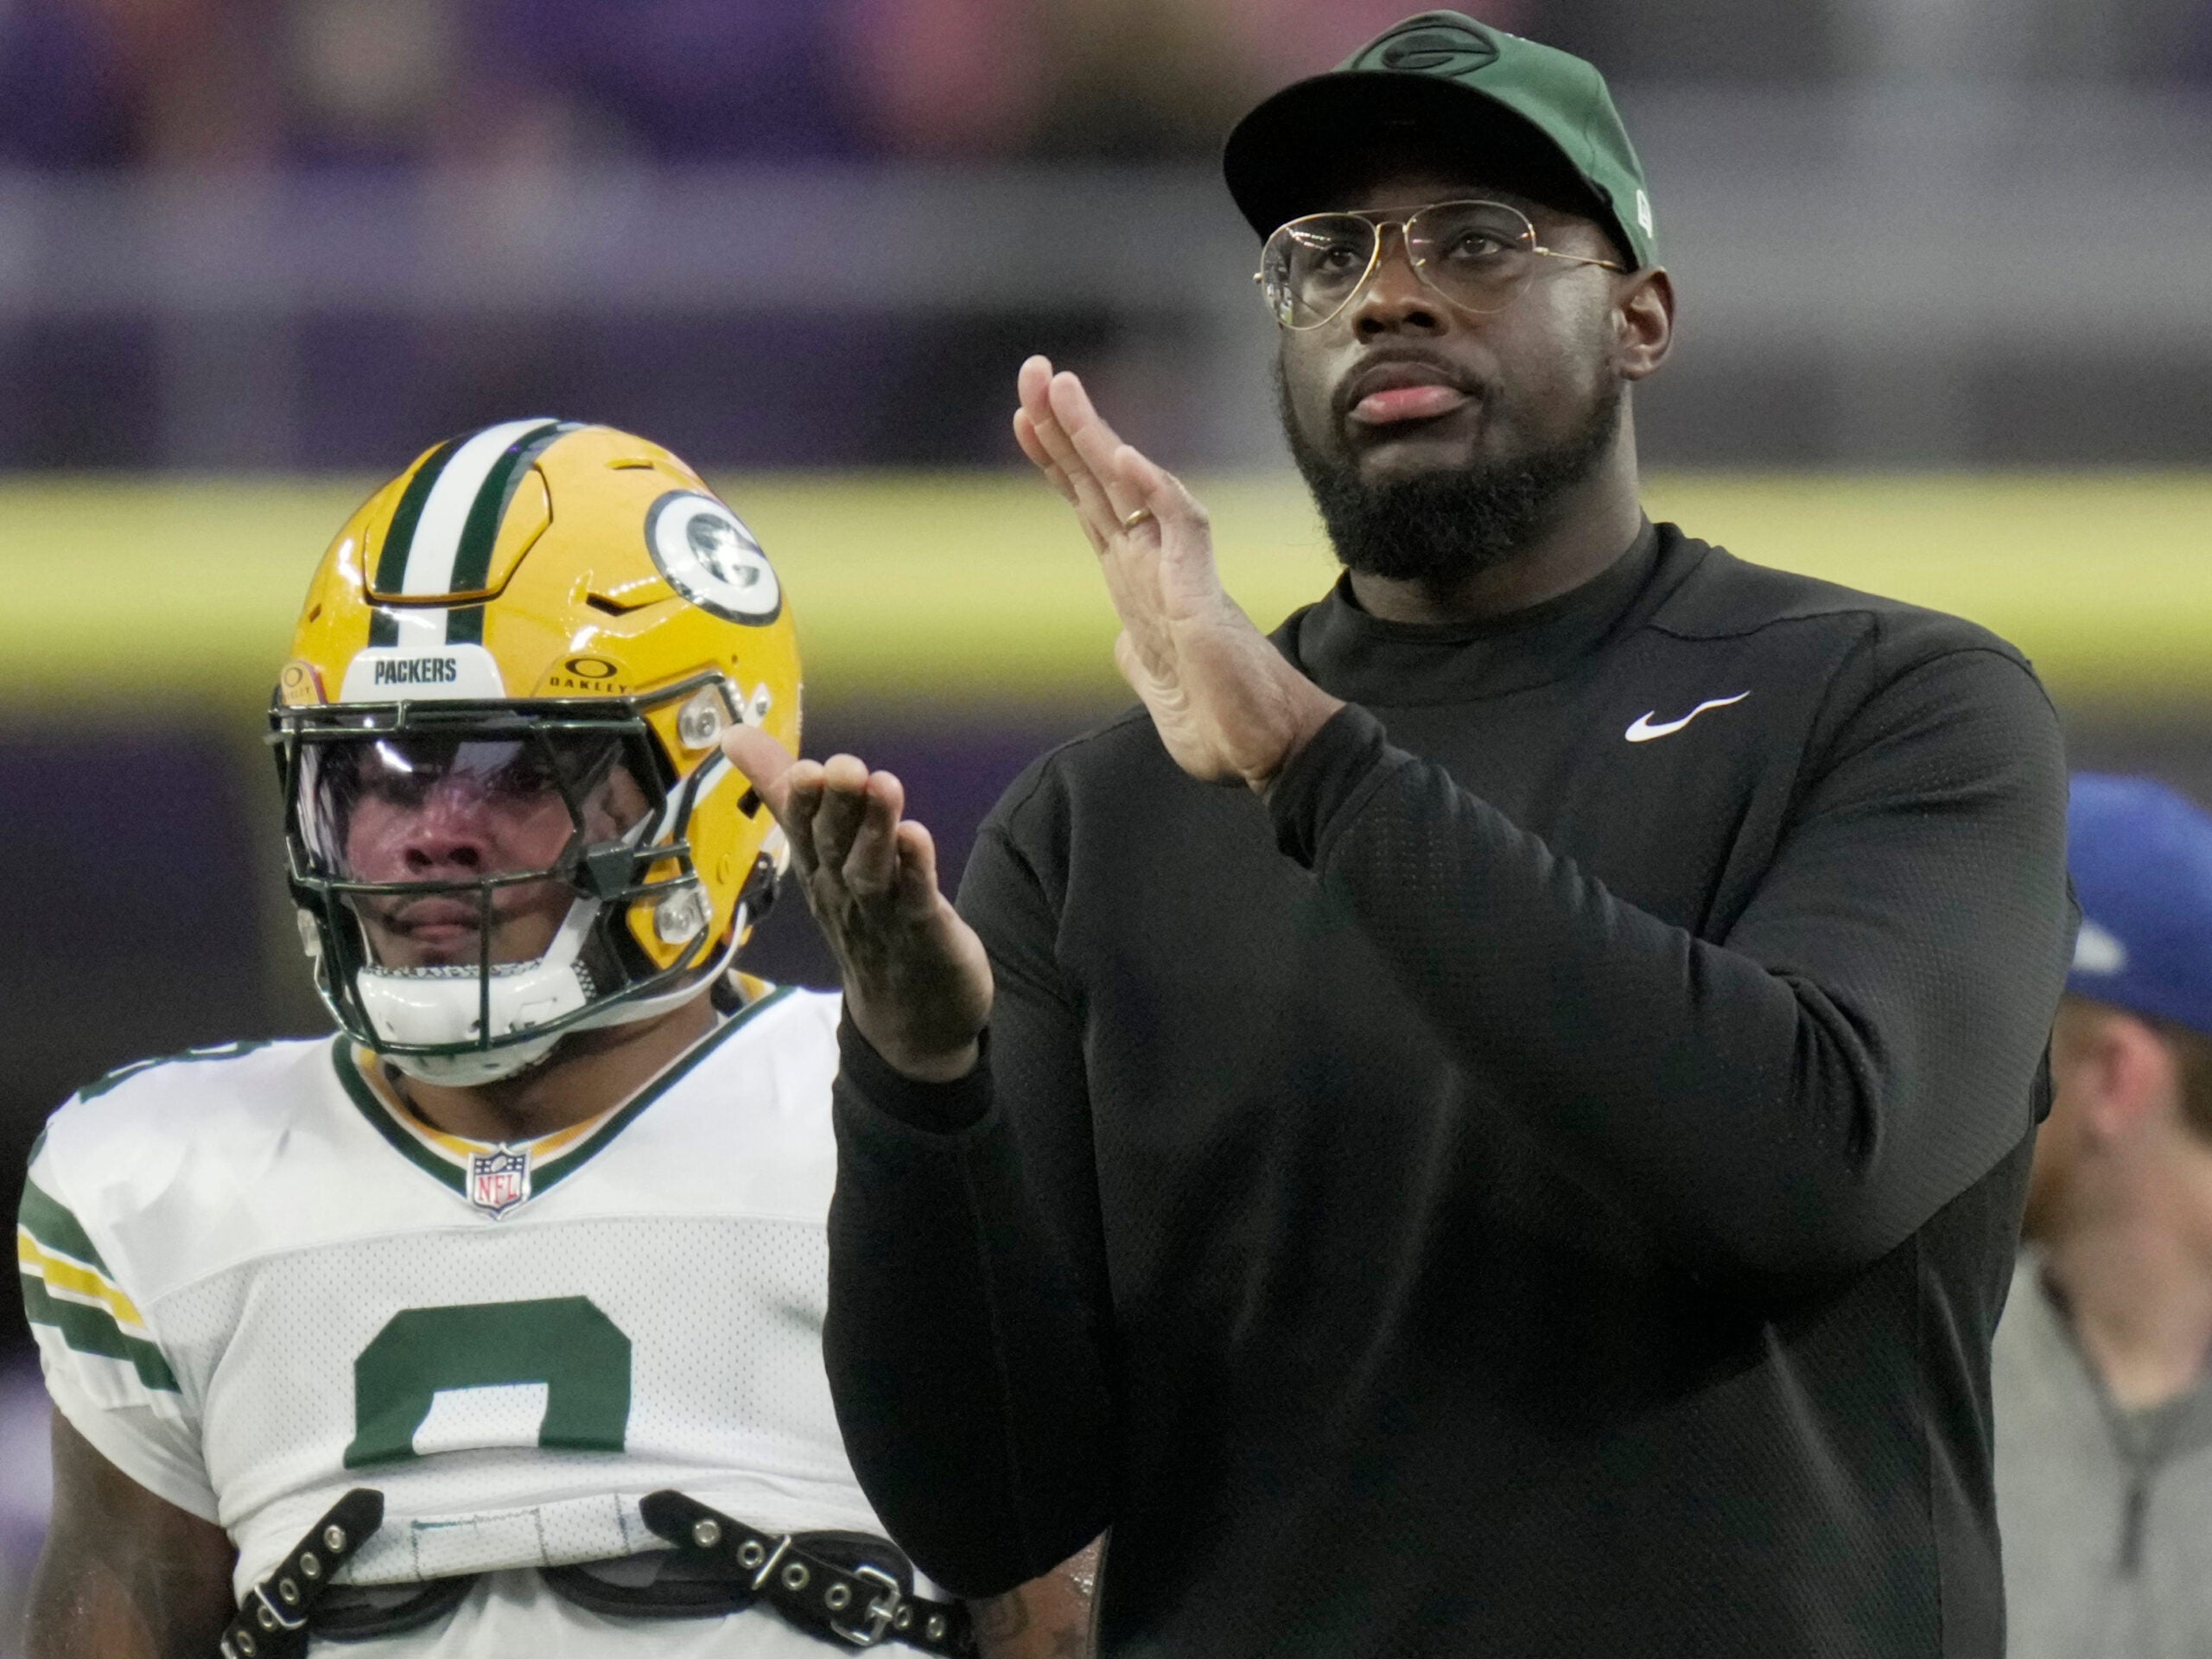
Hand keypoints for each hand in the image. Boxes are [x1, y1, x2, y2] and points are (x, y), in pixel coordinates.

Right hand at [720, 726, 991, 1082]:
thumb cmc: (866, 919)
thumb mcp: (821, 854)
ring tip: (884, 784)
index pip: (801, 831)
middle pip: (834, 845)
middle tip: (843, 766)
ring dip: (875, 828)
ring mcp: (883, 915)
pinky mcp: (925, 931)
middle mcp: (843, 892)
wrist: (911, 1017)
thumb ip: (784, 793)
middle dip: (837, 805)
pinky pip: (916, 897)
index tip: (804, 767)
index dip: (800, 801)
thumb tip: (733, 734)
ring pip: (872, 869)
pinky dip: (916, 868)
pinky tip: (917, 836)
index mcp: (818, 871)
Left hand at [1013, 354, 1342, 789]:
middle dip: (1063, 426)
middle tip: (1031, 369)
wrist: (1269, 750)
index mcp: (1138, 585)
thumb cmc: (1222, 721)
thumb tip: (1121, 645)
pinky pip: (1181, 528)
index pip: (1092, 508)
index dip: (1058, 462)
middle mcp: (1154, 568)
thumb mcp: (1157, 689)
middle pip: (1099, 482)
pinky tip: (1128, 456)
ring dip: (1095, 437)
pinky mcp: (1203, 594)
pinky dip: (1155, 490)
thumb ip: (1137, 659)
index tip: (1022, 417)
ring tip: (1060, 388)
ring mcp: (1179, 574)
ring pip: (1133, 488)